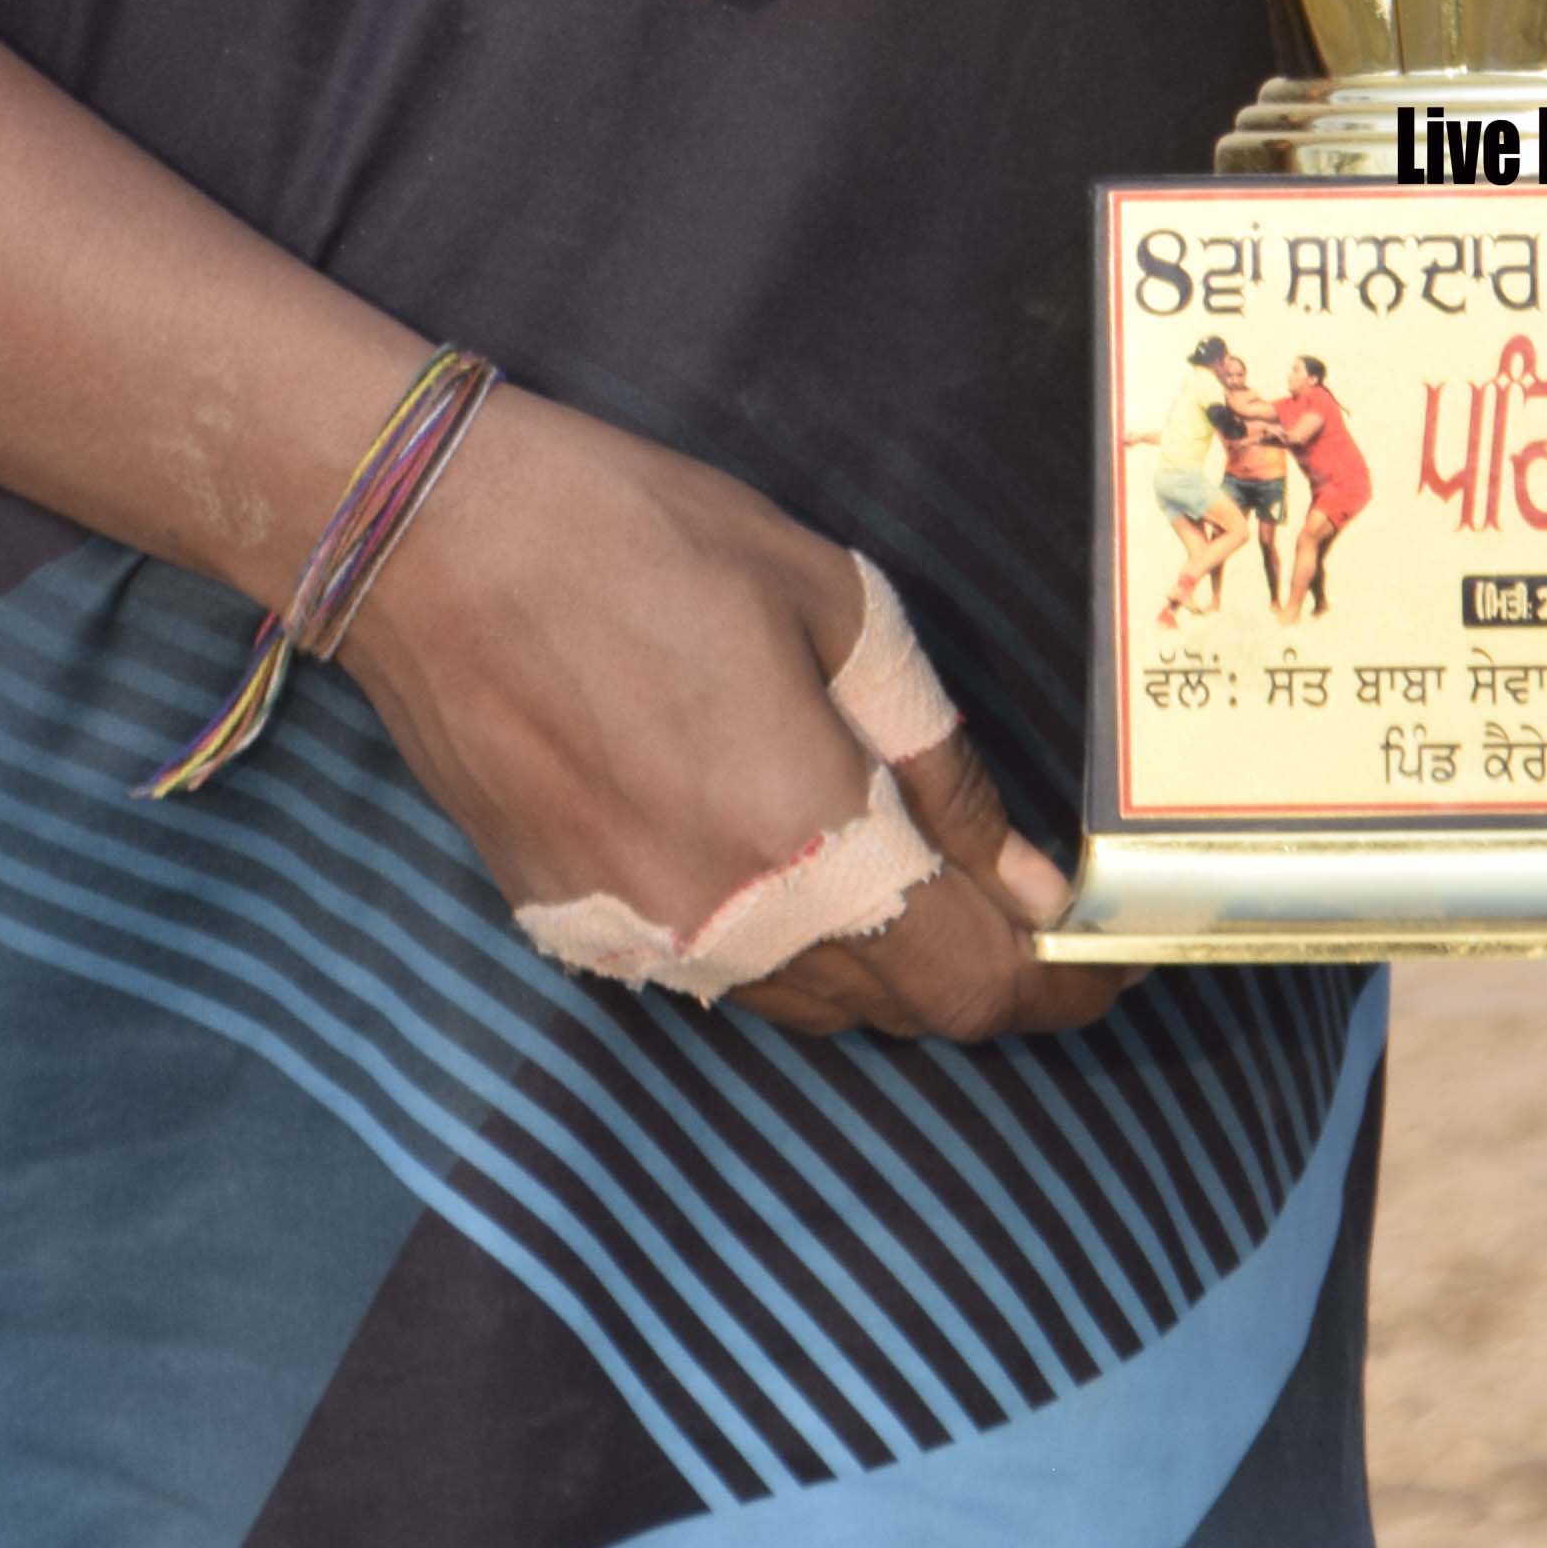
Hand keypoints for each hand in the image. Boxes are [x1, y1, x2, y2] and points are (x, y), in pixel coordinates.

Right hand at [335, 387, 1119, 1044]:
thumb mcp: (831, 606)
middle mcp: (728, 932)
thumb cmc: (640, 539)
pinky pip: (716, 974)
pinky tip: (780, 853)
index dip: (1064, 987)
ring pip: (809, 1006)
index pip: (976, 982)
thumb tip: (1030, 874)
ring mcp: (641, 944)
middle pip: (900, 1008)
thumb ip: (937, 759)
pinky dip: (779, 940)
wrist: (432, 540)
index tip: (1114, 964)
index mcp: (808, 847)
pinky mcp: (571, 930)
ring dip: (882, 960)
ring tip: (918, 871)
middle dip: (982, 964)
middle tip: (1029, 898)